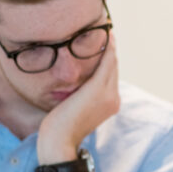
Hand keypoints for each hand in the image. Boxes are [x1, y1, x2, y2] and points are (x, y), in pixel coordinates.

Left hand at [37, 37, 119, 162]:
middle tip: (105, 29)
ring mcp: (108, 94)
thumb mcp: (72, 109)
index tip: (103, 42)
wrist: (59, 142)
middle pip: (113, 66)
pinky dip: (107, 47)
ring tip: (104, 28)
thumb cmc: (58, 129)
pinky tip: (104, 35)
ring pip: (111, 62)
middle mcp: (113, 98)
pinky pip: (107, 61)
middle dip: (109, 48)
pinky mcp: (98, 89)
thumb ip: (79, 96)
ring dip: (109, 44)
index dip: (107, 58)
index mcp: (109, 104)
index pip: (110, 75)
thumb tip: (73, 87)